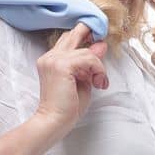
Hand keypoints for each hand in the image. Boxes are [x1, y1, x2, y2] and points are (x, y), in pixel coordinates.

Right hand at [34, 21, 108, 137]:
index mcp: (52, 60)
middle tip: (105, 45)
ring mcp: (54, 59)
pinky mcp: (61, 65)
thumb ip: (90, 63)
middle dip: (93, 32)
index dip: (86, 37)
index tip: (100, 45)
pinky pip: (89, 59)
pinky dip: (98, 70)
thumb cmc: (66, 107)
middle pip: (74, 32)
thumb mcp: (83, 80)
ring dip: (98, 66)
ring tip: (99, 82)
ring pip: (86, 51)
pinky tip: (98, 83)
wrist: (54, 121)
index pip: (69, 39)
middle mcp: (50, 56)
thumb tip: (101, 45)